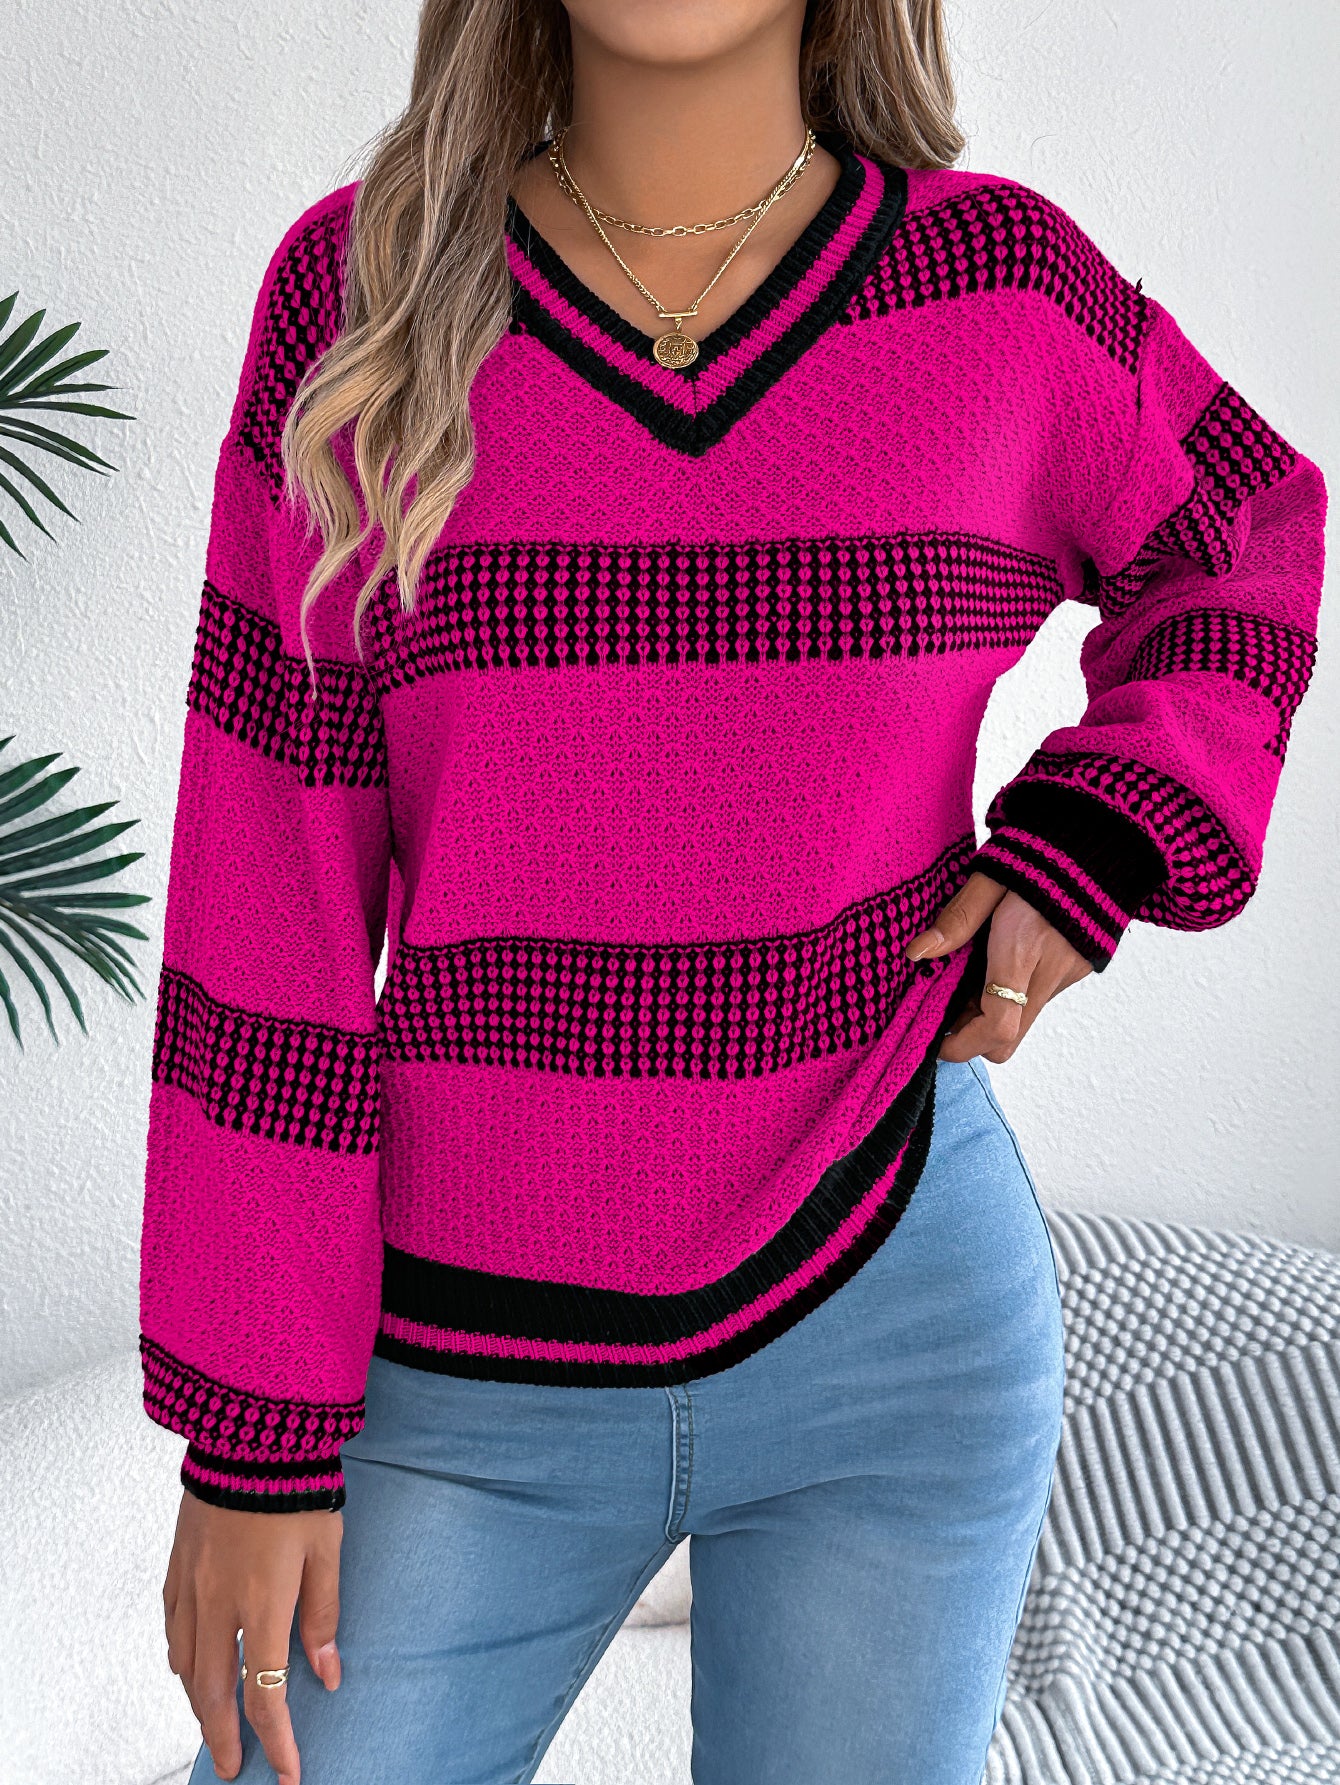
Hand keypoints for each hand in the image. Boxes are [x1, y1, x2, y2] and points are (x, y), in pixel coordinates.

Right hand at [163, 1488, 343, 1784]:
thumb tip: (327, 1674)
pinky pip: (171, 1628)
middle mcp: (218, 1605)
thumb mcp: (326, 1551)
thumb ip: (323, 1615)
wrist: (249, 1435)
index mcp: (261, 1605)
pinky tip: (187, 1667)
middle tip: (235, 1768)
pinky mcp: (177, 1566)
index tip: (288, 1772)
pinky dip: (179, 1659)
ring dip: (199, 1704)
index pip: (264, 1694)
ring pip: (185, 1666)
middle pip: (213, 1693)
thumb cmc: (296, 1489)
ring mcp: (191, 1587)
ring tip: (214, 1724)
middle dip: (225, 1738)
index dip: (277, 1740)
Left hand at [905, 871, 1092, 1062]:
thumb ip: (956, 920)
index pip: (997, 1026)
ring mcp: (1068, 973)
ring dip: (994, 1013)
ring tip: (972, 978)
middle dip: (974, 1036)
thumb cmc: (1038, 856)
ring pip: (1024, 1020)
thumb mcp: (988, 881)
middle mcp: (1050, 972)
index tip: (938, 1043)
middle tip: (949, 1009)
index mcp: (1023, 950)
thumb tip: (917, 953)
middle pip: (1009, 1039)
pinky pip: (1039, 1000)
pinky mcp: (1078, 968)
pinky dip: (1015, 997)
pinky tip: (1001, 963)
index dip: (963, 1045)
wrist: (1096, 842)